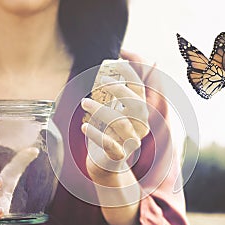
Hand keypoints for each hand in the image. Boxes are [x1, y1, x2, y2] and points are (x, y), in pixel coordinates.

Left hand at [81, 60, 148, 177]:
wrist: (106, 163)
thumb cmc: (108, 133)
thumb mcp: (113, 111)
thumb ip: (116, 92)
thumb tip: (117, 60)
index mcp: (140, 114)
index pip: (141, 91)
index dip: (131, 74)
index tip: (116, 60)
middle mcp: (140, 127)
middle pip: (136, 104)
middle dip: (119, 89)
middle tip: (100, 80)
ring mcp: (131, 142)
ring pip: (120, 122)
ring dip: (100, 109)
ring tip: (84, 102)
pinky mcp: (119, 156)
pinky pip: (109, 144)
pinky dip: (96, 134)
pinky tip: (84, 126)